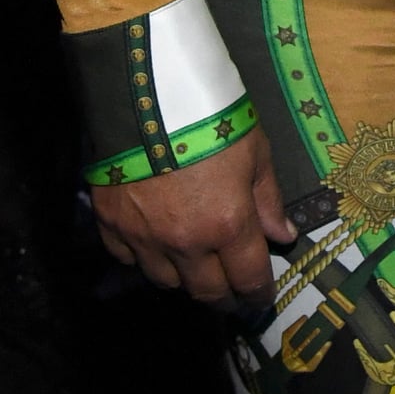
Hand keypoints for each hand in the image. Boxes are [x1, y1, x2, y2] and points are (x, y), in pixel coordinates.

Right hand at [94, 127, 296, 302]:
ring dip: (185, 280)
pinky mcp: (111, 225)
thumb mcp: (254, 150)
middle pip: (207, 291)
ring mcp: (144, 237)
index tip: (262, 299)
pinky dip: (143, 259)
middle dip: (225, 298)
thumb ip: (268, 199)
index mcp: (228, 225)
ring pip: (166, 282)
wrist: (144, 94)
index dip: (258, 295)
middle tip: (232, 295)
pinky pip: (128, 260)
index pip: (248, 278)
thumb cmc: (210, 117)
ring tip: (195, 267)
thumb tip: (283, 236)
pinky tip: (154, 245)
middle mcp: (186, 242)